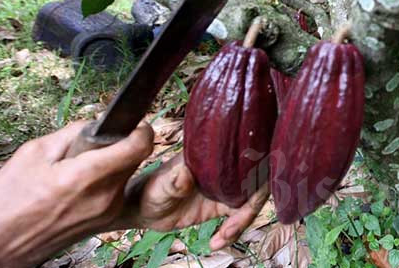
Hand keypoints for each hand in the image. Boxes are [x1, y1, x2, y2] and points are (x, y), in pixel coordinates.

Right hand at [0, 121, 153, 267]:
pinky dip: (107, 179)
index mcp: (86, 177)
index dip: (140, 129)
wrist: (0, 243)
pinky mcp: (107, 220)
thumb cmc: (9, 200)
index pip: (138, 146)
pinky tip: (82, 183)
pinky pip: (118, 188)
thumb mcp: (35, 153)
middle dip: (121, 143)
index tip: (134, 121)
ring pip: (127, 172)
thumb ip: (73, 132)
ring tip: (81, 167)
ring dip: (113, 162)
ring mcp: (108, 211)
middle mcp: (104, 197)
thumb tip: (99, 123)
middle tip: (94, 143)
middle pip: (135, 157)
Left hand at [116, 153, 269, 250]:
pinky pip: (238, 216)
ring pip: (250, 201)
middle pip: (256, 181)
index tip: (247, 195)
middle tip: (232, 226)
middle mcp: (224, 168)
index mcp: (213, 156)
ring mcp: (225, 186)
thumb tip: (187, 172)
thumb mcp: (160, 185)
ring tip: (222, 237)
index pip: (246, 158)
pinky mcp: (222, 205)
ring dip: (242, 222)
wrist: (142, 209)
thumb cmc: (149, 190)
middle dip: (251, 206)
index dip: (255, 175)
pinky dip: (234, 231)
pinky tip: (217, 242)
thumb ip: (174, 179)